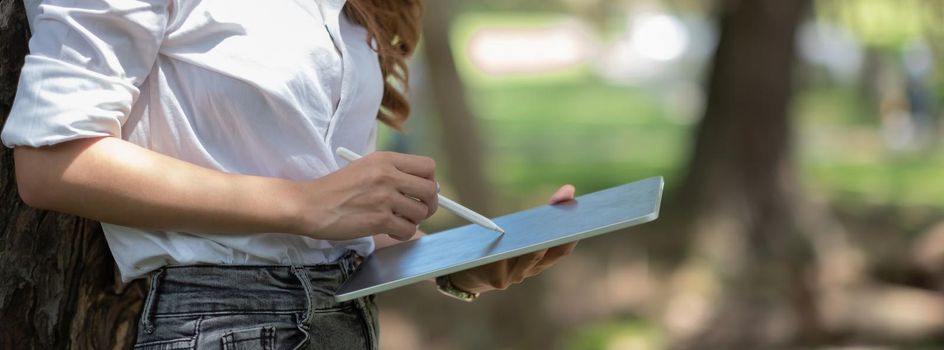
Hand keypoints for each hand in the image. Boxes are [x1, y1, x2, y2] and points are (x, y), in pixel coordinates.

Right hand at [296, 152, 438, 240]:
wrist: (310, 205)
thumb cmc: (335, 189)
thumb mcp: (365, 167)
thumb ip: (393, 173)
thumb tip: (424, 187)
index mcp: (386, 159)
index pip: (428, 166)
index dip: (430, 181)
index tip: (421, 191)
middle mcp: (388, 175)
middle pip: (431, 190)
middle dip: (428, 204)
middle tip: (415, 210)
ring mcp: (385, 198)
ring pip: (421, 213)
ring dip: (412, 221)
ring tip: (396, 220)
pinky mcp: (380, 220)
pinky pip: (408, 230)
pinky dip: (402, 234)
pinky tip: (389, 230)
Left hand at [448, 184, 577, 293]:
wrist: (469, 271)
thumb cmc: (499, 245)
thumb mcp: (521, 228)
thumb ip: (545, 211)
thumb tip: (569, 188)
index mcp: (540, 260)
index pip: (562, 250)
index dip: (572, 237)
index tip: (580, 221)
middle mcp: (530, 270)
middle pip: (549, 254)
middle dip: (557, 238)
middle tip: (563, 222)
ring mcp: (515, 276)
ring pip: (530, 258)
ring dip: (535, 243)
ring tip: (538, 229)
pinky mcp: (498, 279)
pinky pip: (505, 262)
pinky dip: (506, 249)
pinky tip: (503, 236)